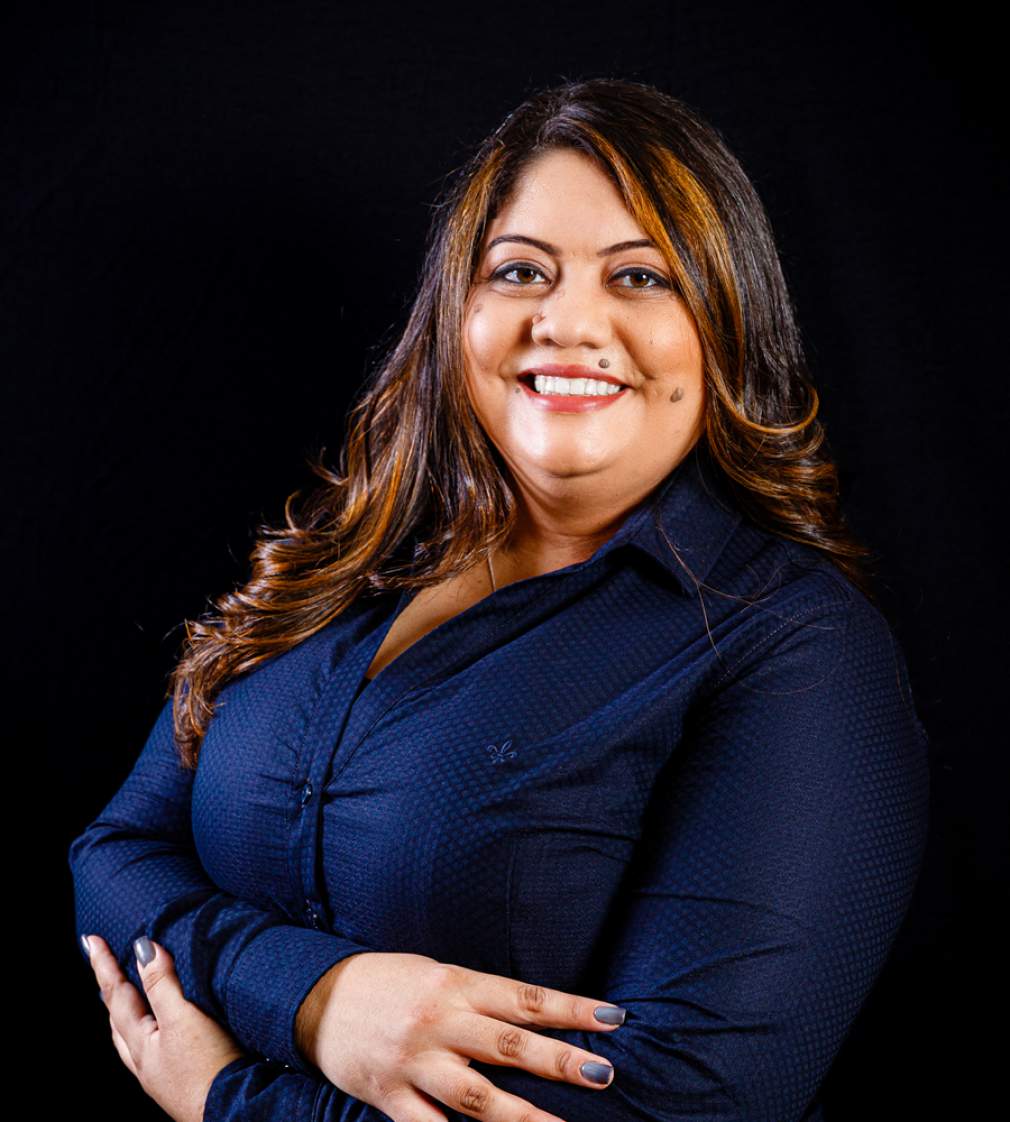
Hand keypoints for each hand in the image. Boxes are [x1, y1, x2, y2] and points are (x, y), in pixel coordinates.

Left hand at [85, 933, 243, 1121]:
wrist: (230, 1112)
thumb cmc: (207, 1068)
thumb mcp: (183, 1019)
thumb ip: (162, 984)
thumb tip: (144, 949)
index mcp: (140, 1042)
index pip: (116, 996)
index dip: (104, 965)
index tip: (91, 940)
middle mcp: (144, 1061)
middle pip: (117, 1020)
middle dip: (110, 991)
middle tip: (103, 967)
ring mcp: (160, 1074)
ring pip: (131, 1039)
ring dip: (126, 1013)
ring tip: (126, 998)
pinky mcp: (179, 1081)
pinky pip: (151, 1048)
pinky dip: (148, 1029)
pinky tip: (162, 1033)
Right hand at [294, 951, 626, 1121]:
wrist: (318, 997)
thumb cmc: (389, 983)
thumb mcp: (438, 975)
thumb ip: (480, 999)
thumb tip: (535, 1017)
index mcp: (457, 984)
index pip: (526, 998)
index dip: (571, 1008)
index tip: (613, 1018)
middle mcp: (440, 1022)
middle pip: (509, 1045)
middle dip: (560, 1060)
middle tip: (603, 1073)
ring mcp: (415, 1062)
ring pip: (476, 1097)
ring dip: (523, 1116)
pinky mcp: (390, 1097)